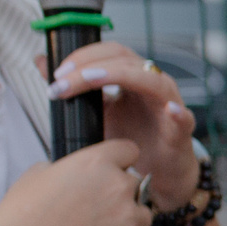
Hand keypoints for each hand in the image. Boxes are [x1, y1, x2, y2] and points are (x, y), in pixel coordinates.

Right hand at [0, 139, 150, 225]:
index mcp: (97, 161)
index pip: (129, 150)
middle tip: (98, 205)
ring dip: (129, 217)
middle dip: (122, 193)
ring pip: (143, 213)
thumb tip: (75, 173)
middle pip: (136, 184)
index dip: (121, 160)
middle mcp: (118, 184)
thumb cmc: (26, 209)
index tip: (115, 169)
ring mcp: (127, 214)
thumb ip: (69, 167)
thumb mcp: (41, 171)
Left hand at [44, 42, 199, 208]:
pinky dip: (177, 113)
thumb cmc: (133, 139)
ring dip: (119, 76)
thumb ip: (74, 86)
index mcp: (132, 76)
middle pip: (124, 59)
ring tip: (90, 81)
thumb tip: (42, 62)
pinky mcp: (182, 130)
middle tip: (62, 79)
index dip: (82, 56)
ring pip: (150, 80)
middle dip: (90, 65)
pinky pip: (183, 118)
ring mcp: (169, 104)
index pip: (108, 53)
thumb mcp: (97, 111)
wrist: (158, 172)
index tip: (56, 74)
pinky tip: (170, 110)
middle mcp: (151, 83)